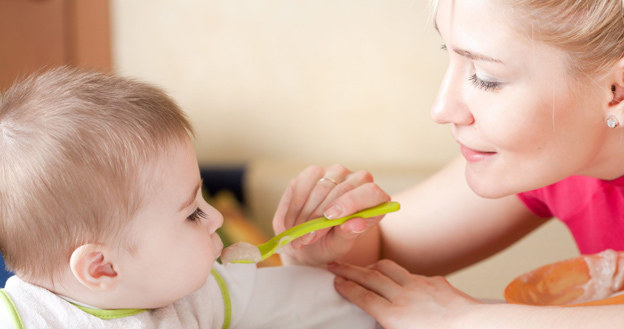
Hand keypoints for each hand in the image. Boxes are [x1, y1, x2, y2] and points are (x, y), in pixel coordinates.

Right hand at [272, 164, 389, 264]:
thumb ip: (348, 235)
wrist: (310, 240)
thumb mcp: (340, 246)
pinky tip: (293, 223)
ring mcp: (336, 173)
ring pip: (320, 188)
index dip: (351, 202)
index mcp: (374, 199)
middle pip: (342, 189)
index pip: (370, 192)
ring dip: (305, 215)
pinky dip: (295, 207)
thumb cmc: (331, 243)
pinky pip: (303, 185)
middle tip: (307, 239)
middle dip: (320, 216)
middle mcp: (358, 180)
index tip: (330, 217)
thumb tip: (356, 224)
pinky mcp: (314, 172)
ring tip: (298, 236)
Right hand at [327, 259, 480, 328]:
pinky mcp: (437, 282)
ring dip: (373, 266)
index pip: (363, 296)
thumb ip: (387, 327)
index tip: (334, 280)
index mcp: (394, 315)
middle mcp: (404, 296)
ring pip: (389, 268)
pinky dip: (400, 274)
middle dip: (349, 270)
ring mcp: (421, 285)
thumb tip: (378, 321)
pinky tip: (402, 280)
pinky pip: (413, 275)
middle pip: (370, 277)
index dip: (346, 287)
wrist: (478, 327)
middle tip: (334, 264)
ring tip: (364, 267)